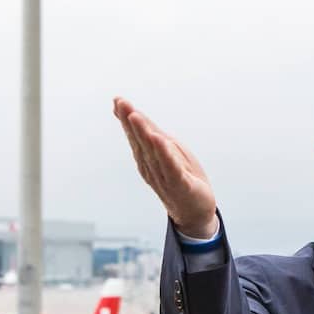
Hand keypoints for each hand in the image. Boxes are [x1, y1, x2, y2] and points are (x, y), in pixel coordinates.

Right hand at [113, 96, 217, 238]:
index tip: (118, 101)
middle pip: (140, 141)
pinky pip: (171, 168)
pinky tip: (160, 142)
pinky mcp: (181, 185)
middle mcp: (151, 167)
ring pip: (153, 152)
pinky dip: (165, 155)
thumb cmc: (180, 178)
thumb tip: (131, 114)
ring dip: (144, 133)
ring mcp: (165, 177)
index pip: (136, 135)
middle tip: (122, 104)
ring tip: (136, 116)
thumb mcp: (166, 149)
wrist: (195, 212)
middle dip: (131, 122)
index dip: (126, 117)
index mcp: (147, 158)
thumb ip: (150, 132)